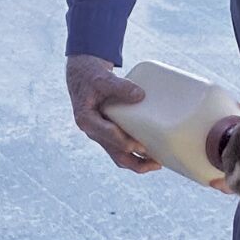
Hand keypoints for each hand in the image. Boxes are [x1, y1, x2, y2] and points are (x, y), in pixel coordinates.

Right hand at [65, 54, 160, 172]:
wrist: (82, 74)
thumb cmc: (91, 75)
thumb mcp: (103, 79)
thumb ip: (120, 86)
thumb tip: (140, 95)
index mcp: (87, 120)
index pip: (108, 136)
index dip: (125, 143)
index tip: (142, 147)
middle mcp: (93, 131)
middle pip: (115, 154)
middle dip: (135, 163)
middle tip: (156, 164)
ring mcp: (101, 134)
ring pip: (118, 156)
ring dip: (137, 163)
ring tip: (157, 164)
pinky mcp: (108, 132)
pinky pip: (121, 148)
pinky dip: (134, 153)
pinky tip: (149, 153)